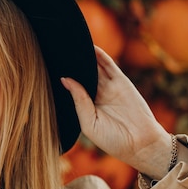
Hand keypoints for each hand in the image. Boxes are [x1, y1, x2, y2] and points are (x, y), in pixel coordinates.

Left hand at [61, 47, 172, 179]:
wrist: (140, 144)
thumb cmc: (113, 140)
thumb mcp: (89, 122)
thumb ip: (79, 100)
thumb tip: (65, 80)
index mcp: (86, 106)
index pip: (72, 87)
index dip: (62, 78)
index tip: (47, 67)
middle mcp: (96, 95)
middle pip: (81, 74)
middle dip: (71, 64)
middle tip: (56, 51)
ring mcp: (109, 87)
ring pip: (94, 67)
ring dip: (84, 56)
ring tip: (69, 44)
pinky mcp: (121, 82)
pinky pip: (108, 65)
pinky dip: (100, 55)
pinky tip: (89, 46)